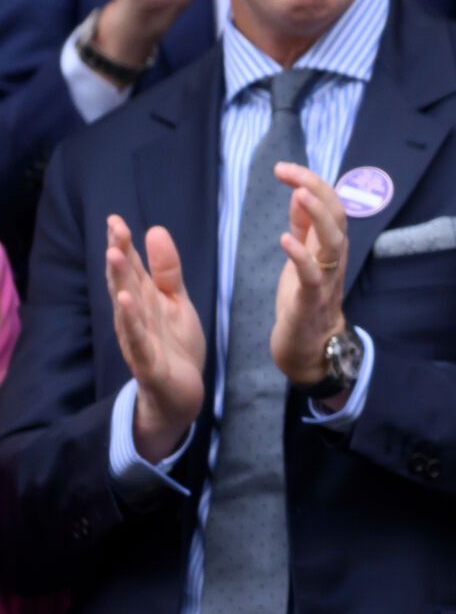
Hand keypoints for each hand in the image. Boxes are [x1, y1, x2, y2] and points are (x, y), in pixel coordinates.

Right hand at [106, 215, 205, 462]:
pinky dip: (130, 321)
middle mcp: (135, 316)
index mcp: (143, 300)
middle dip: (119, 255)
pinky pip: (136, 339)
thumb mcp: (176, 302)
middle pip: (124, 281)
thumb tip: (155, 229)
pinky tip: (124, 303)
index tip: (116, 219)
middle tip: (114, 228)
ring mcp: (138, 338)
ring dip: (119, 281)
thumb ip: (167, 271)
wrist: (182, 393)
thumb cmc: (175, 344)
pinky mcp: (147, 362)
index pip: (131, 268)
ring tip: (114, 256)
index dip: (123, 244)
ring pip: (126, 307)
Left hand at [270, 162, 350, 389]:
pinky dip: (301, 257)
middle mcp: (334, 262)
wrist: (311, 350)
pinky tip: (286, 239)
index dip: (313, 183)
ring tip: (299, 194)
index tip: (284, 168)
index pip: (332, 207)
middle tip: (290, 172)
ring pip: (334, 244)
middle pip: (338, 219)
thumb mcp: (304, 257)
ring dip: (318, 217)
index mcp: (330, 249)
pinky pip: (312, 278)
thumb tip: (300, 191)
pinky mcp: (310, 303)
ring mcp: (325, 283)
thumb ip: (305, 227)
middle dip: (317, 190)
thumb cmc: (305, 302)